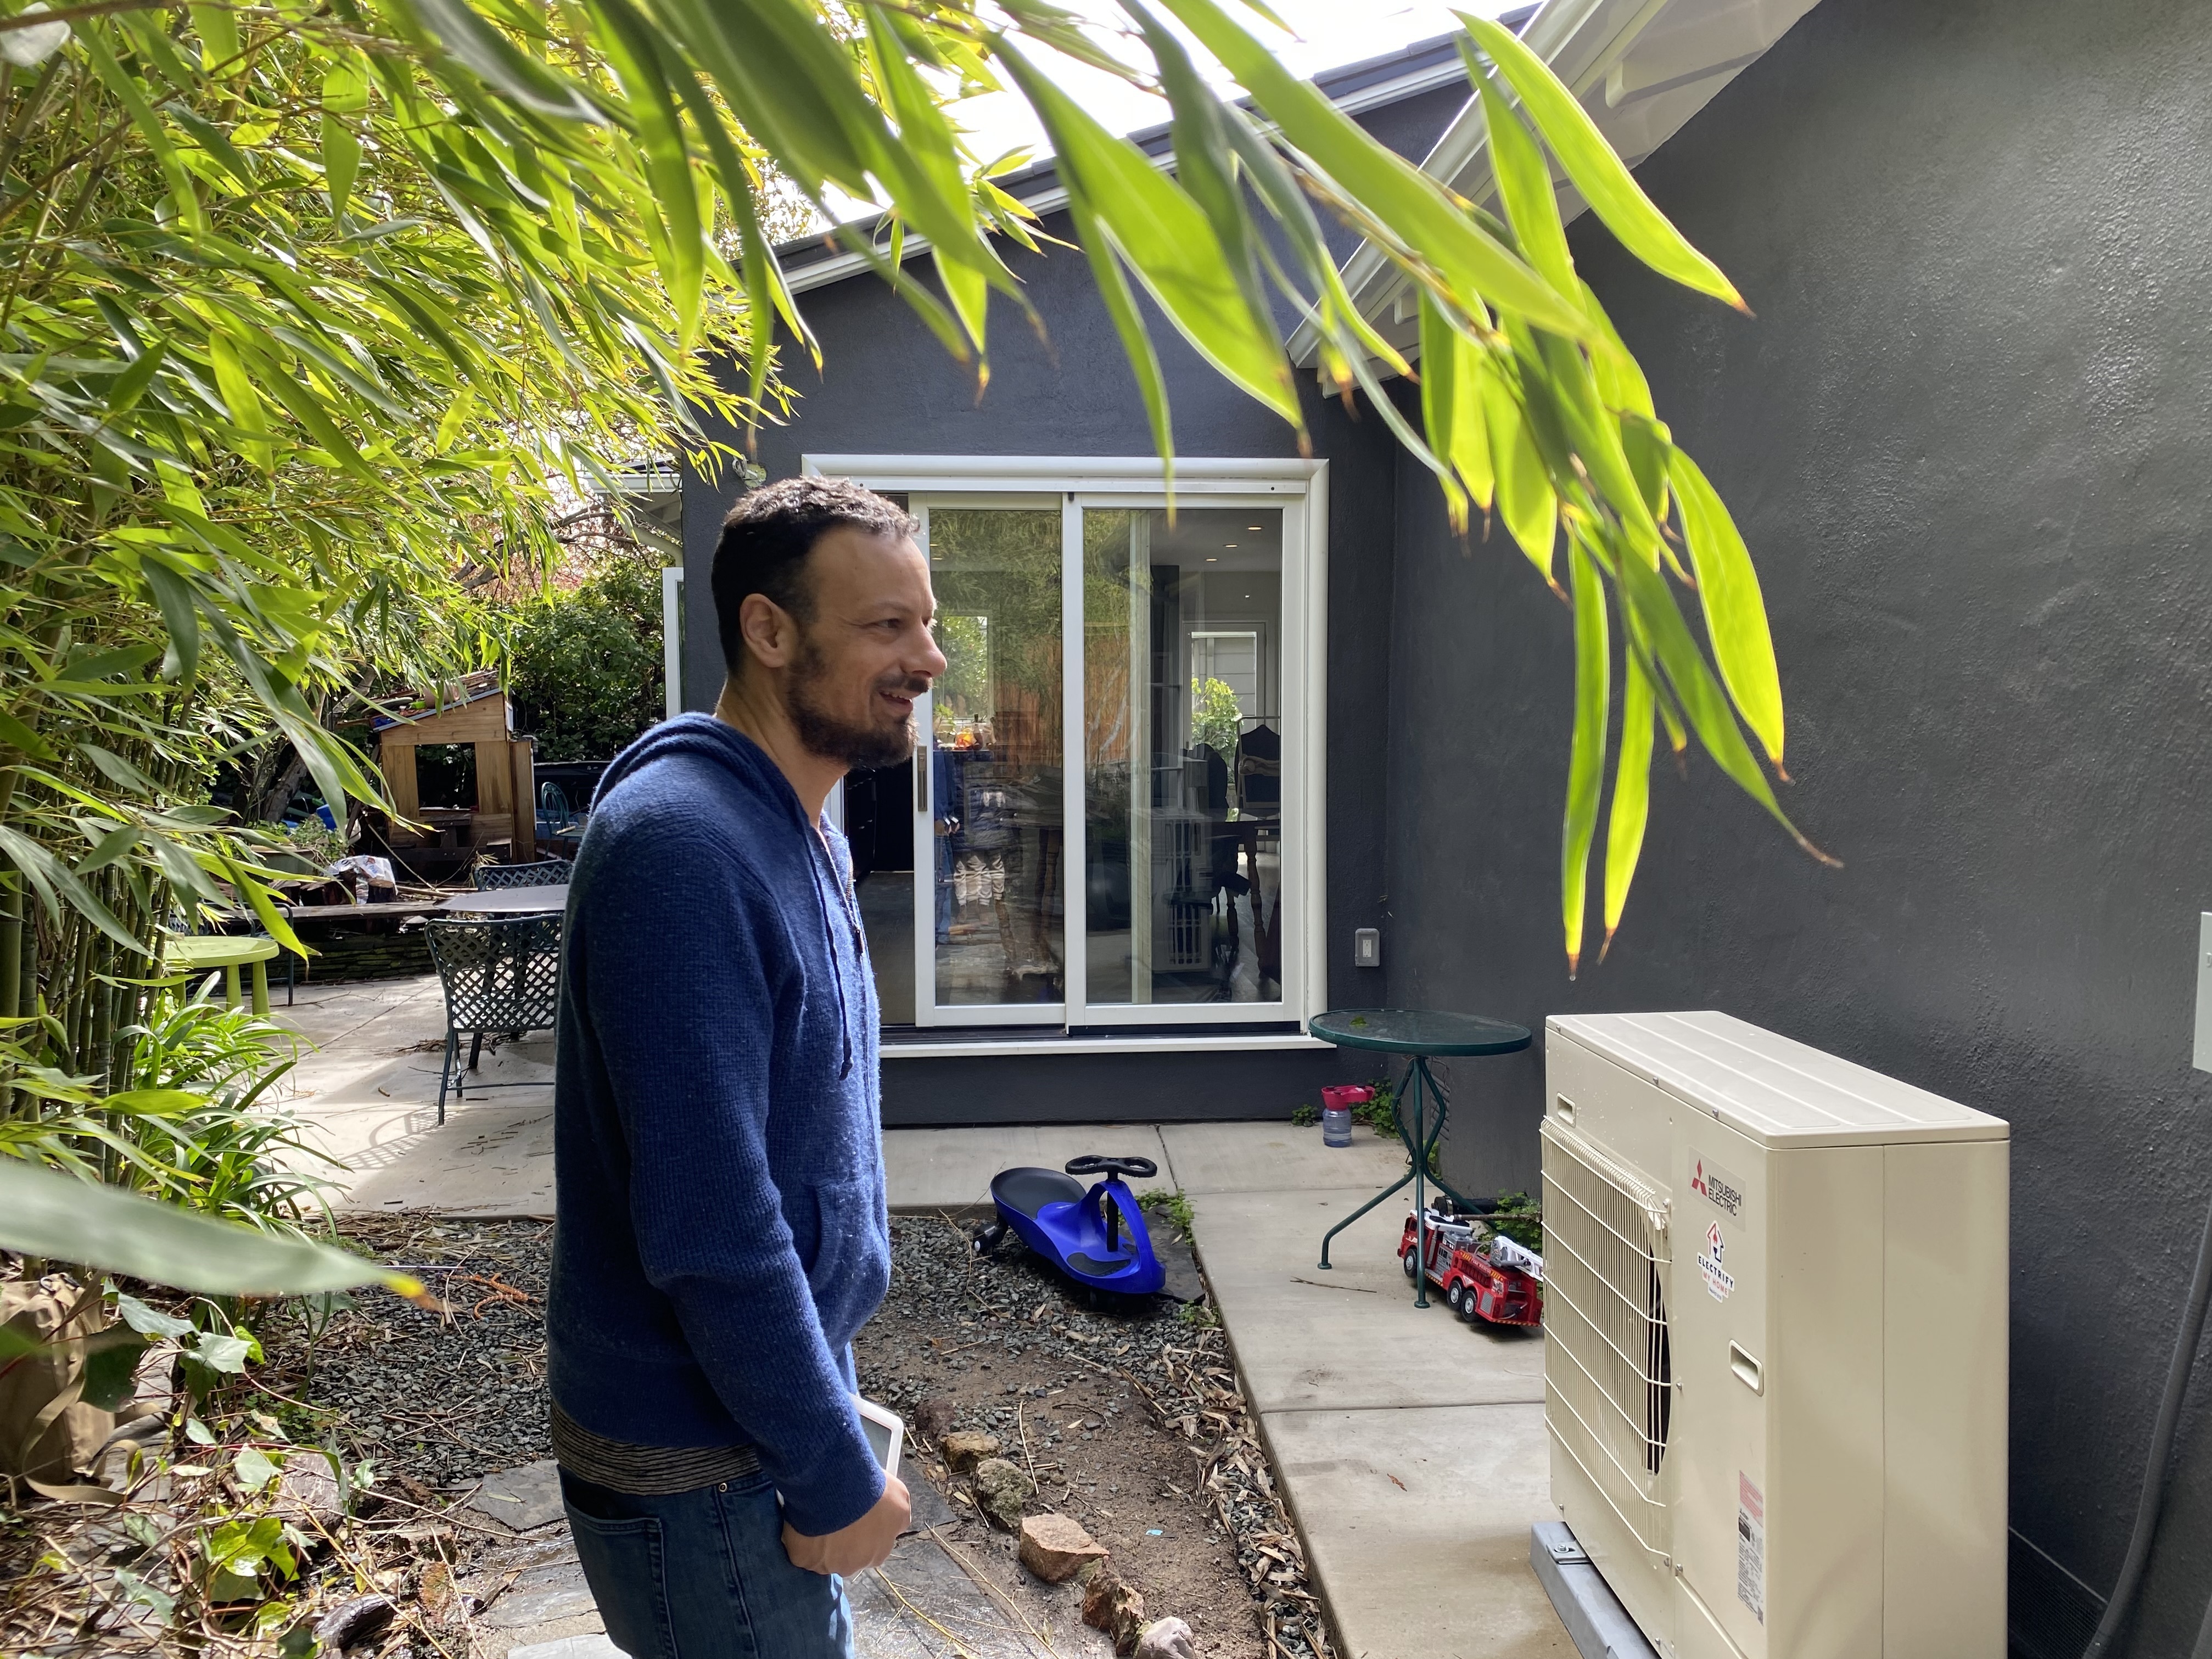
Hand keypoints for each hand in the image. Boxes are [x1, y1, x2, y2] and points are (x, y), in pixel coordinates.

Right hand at [782, 1476, 908, 1574]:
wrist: (838, 1486)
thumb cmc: (870, 1491)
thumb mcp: (899, 1499)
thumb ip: (897, 1518)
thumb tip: (894, 1524)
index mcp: (878, 1554)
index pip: (871, 1549)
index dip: (862, 1532)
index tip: (856, 1517)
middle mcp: (853, 1566)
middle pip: (847, 1556)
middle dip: (842, 1539)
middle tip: (837, 1515)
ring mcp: (826, 1566)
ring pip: (822, 1556)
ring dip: (820, 1541)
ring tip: (818, 1516)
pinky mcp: (803, 1559)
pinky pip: (801, 1551)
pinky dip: (800, 1540)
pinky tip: (802, 1521)